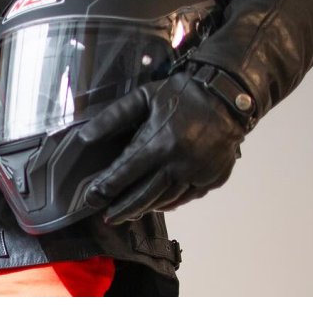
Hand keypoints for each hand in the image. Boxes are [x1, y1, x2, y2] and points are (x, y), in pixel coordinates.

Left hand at [78, 71, 245, 223]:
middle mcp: (179, 163)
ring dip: (145, 208)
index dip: (107, 187)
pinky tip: (157, 206)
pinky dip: (170, 203)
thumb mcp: (143, 97)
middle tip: (107, 218)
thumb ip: (113, 117)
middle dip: (123, 207)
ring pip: (166, 199)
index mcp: (160, 142)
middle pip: (145, 194)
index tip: (91, 198)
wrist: (227, 97)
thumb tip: (85, 136)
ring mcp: (198, 174)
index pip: (127, 171)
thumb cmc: (181, 94)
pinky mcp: (212, 179)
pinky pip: (186, 197)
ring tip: (127, 214)